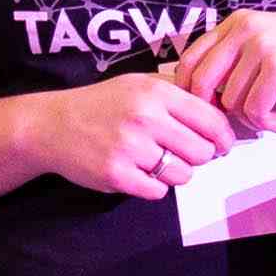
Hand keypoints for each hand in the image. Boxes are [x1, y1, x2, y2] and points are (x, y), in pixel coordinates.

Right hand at [23, 69, 243, 201]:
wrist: (52, 125)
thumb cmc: (102, 105)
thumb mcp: (139, 84)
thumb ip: (177, 95)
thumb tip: (219, 110)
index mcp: (156, 92)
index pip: (211, 120)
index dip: (223, 137)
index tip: (222, 145)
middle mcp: (145, 117)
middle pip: (202, 151)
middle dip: (199, 157)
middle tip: (184, 154)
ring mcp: (130, 147)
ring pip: (183, 175)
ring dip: (175, 173)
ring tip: (156, 162)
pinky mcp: (116, 174)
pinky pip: (158, 192)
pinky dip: (153, 186)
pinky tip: (138, 171)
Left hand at [169, 8, 275, 128]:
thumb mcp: (269, 41)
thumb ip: (235, 56)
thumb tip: (201, 89)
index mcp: (239, 21)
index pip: (191, 57)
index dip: (189, 90)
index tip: (205, 108)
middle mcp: (247, 29)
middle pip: (202, 80)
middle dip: (211, 110)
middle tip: (229, 122)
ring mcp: (264, 47)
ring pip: (230, 99)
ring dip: (247, 119)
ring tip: (268, 117)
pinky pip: (253, 110)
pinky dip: (263, 123)